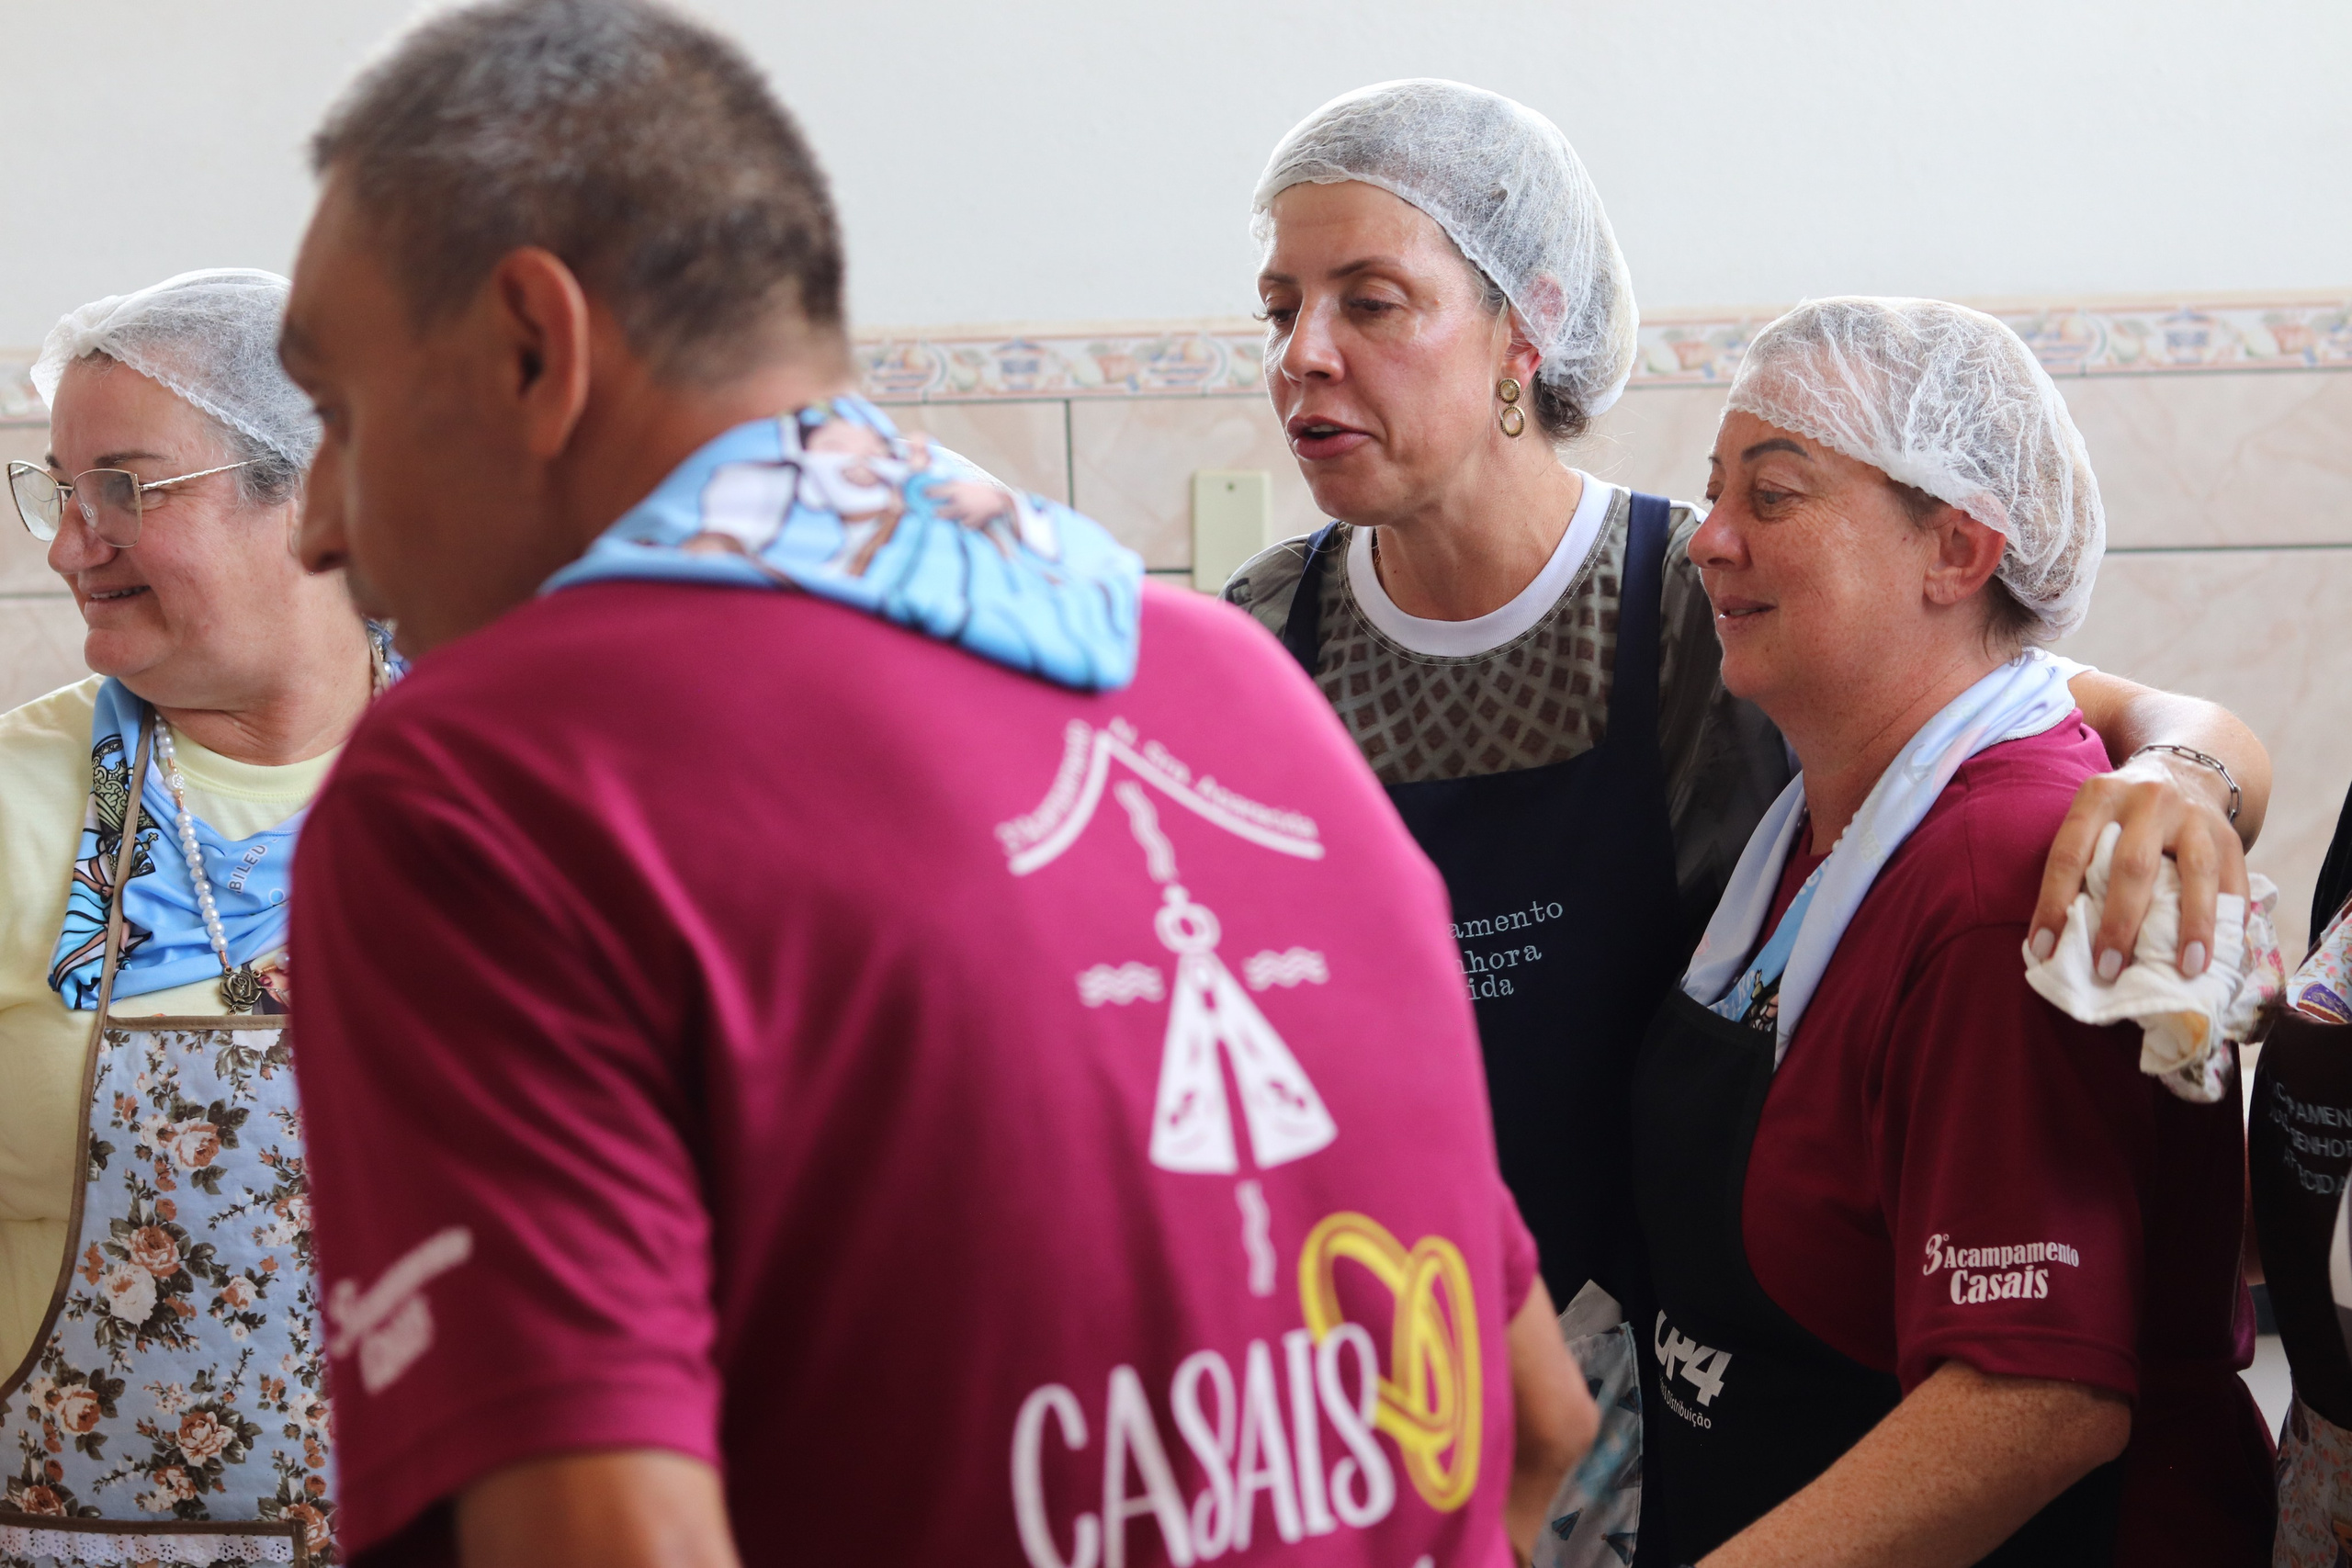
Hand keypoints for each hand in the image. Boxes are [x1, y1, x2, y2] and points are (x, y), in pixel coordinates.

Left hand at [2029, 751, 2248, 979]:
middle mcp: (2148, 801)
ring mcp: (2194, 817)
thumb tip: (2052, 940)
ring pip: (2195, 872)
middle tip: (2107, 968)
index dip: (2053, 905)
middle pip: (2132, 866)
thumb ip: (2079, 862)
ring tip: (2186, 968)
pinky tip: (2220, 953)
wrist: (2183, 770)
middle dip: (2118, 923)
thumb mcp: (2092, 817)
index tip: (2043, 950)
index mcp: (2099, 797)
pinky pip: (2233, 882)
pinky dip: (2228, 919)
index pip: (2069, 855)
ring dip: (2191, 926)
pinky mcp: (2230, 836)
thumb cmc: (2122, 814)